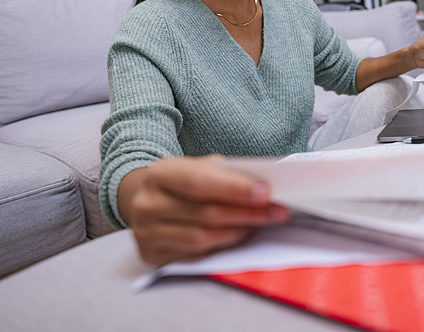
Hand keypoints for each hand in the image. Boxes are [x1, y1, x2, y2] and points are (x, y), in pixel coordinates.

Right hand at [119, 155, 288, 265]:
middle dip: (247, 213)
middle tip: (277, 211)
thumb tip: (263, 187)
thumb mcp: (200, 168)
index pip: (200, 182)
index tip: (266, 192)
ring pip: (202, 237)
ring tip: (259, 224)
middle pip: (206, 213)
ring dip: (237, 231)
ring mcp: (145, 232)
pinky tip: (237, 236)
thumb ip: (226, 174)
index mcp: (160, 173)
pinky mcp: (151, 255)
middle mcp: (146, 203)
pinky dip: (220, 246)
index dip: (235, 189)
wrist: (149, 201)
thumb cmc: (184, 184)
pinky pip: (194, 255)